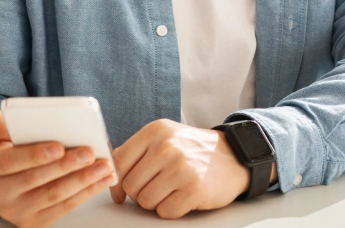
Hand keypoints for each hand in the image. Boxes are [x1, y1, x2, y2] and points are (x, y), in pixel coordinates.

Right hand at [0, 110, 116, 227]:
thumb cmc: (2, 151)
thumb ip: (0, 125)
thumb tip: (6, 119)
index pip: (10, 161)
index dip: (35, 155)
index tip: (59, 147)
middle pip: (35, 180)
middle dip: (66, 166)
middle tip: (89, 152)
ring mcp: (15, 210)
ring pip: (53, 196)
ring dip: (82, 181)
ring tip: (102, 165)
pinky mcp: (33, 222)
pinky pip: (63, 208)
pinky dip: (85, 193)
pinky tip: (101, 180)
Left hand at [109, 119, 259, 218]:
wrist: (233, 156)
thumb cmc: (192, 150)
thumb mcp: (163, 138)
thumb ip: (135, 154)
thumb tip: (111, 182)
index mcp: (154, 131)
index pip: (118, 162)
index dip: (117, 182)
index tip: (122, 191)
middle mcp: (166, 147)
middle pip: (130, 186)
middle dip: (140, 193)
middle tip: (158, 187)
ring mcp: (181, 168)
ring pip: (145, 201)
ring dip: (156, 202)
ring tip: (171, 190)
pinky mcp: (194, 189)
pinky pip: (165, 212)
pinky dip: (172, 210)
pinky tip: (183, 197)